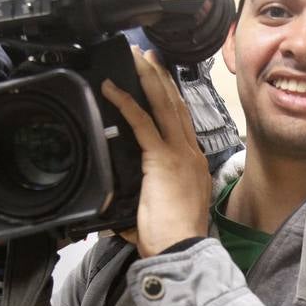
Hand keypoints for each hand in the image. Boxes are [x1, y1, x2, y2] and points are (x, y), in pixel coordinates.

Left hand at [101, 48, 210, 257]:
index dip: (171, 99)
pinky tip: (112, 87)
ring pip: (164, 105)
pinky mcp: (162, 158)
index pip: (182, 123)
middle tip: (148, 56)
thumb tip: (118, 216)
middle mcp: (190, 153)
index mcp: (193, 165)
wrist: (183, 249)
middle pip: (176, 105)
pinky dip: (125, 102)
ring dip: (149, 78)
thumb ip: (142, 206)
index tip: (162, 83)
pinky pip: (142, 122)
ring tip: (136, 58)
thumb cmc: (174, 239)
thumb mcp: (160, 214)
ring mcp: (179, 153)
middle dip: (161, 77)